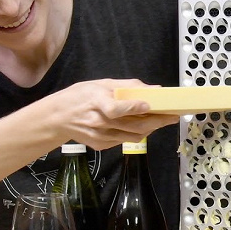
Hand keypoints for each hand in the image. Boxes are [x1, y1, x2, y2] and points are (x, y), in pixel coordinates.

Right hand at [48, 79, 178, 149]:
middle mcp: (98, 122)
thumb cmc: (80, 97)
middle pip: (132, 126)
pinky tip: (143, 126)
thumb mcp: (100, 84)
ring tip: (163, 120)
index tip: (148, 105)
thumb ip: (127, 87)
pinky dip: (137, 134)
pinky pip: (124, 140)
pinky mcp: (101, 145)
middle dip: (156, 121)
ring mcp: (100, 136)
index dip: (133, 108)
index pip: (116, 109)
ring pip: (133, 136)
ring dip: (151, 129)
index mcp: (96, 103)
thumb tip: (154, 90)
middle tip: (172, 116)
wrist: (58, 118)